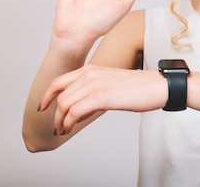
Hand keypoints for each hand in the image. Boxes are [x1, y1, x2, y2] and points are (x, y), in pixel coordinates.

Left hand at [38, 64, 165, 134]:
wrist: (156, 86)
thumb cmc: (137, 88)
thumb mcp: (109, 83)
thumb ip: (92, 91)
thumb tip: (78, 109)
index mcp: (90, 69)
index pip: (59, 81)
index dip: (47, 95)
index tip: (42, 107)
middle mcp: (89, 74)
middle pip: (59, 95)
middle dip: (54, 114)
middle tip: (57, 127)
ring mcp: (95, 84)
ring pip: (65, 104)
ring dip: (60, 121)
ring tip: (63, 130)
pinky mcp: (101, 96)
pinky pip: (75, 111)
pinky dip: (69, 122)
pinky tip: (71, 128)